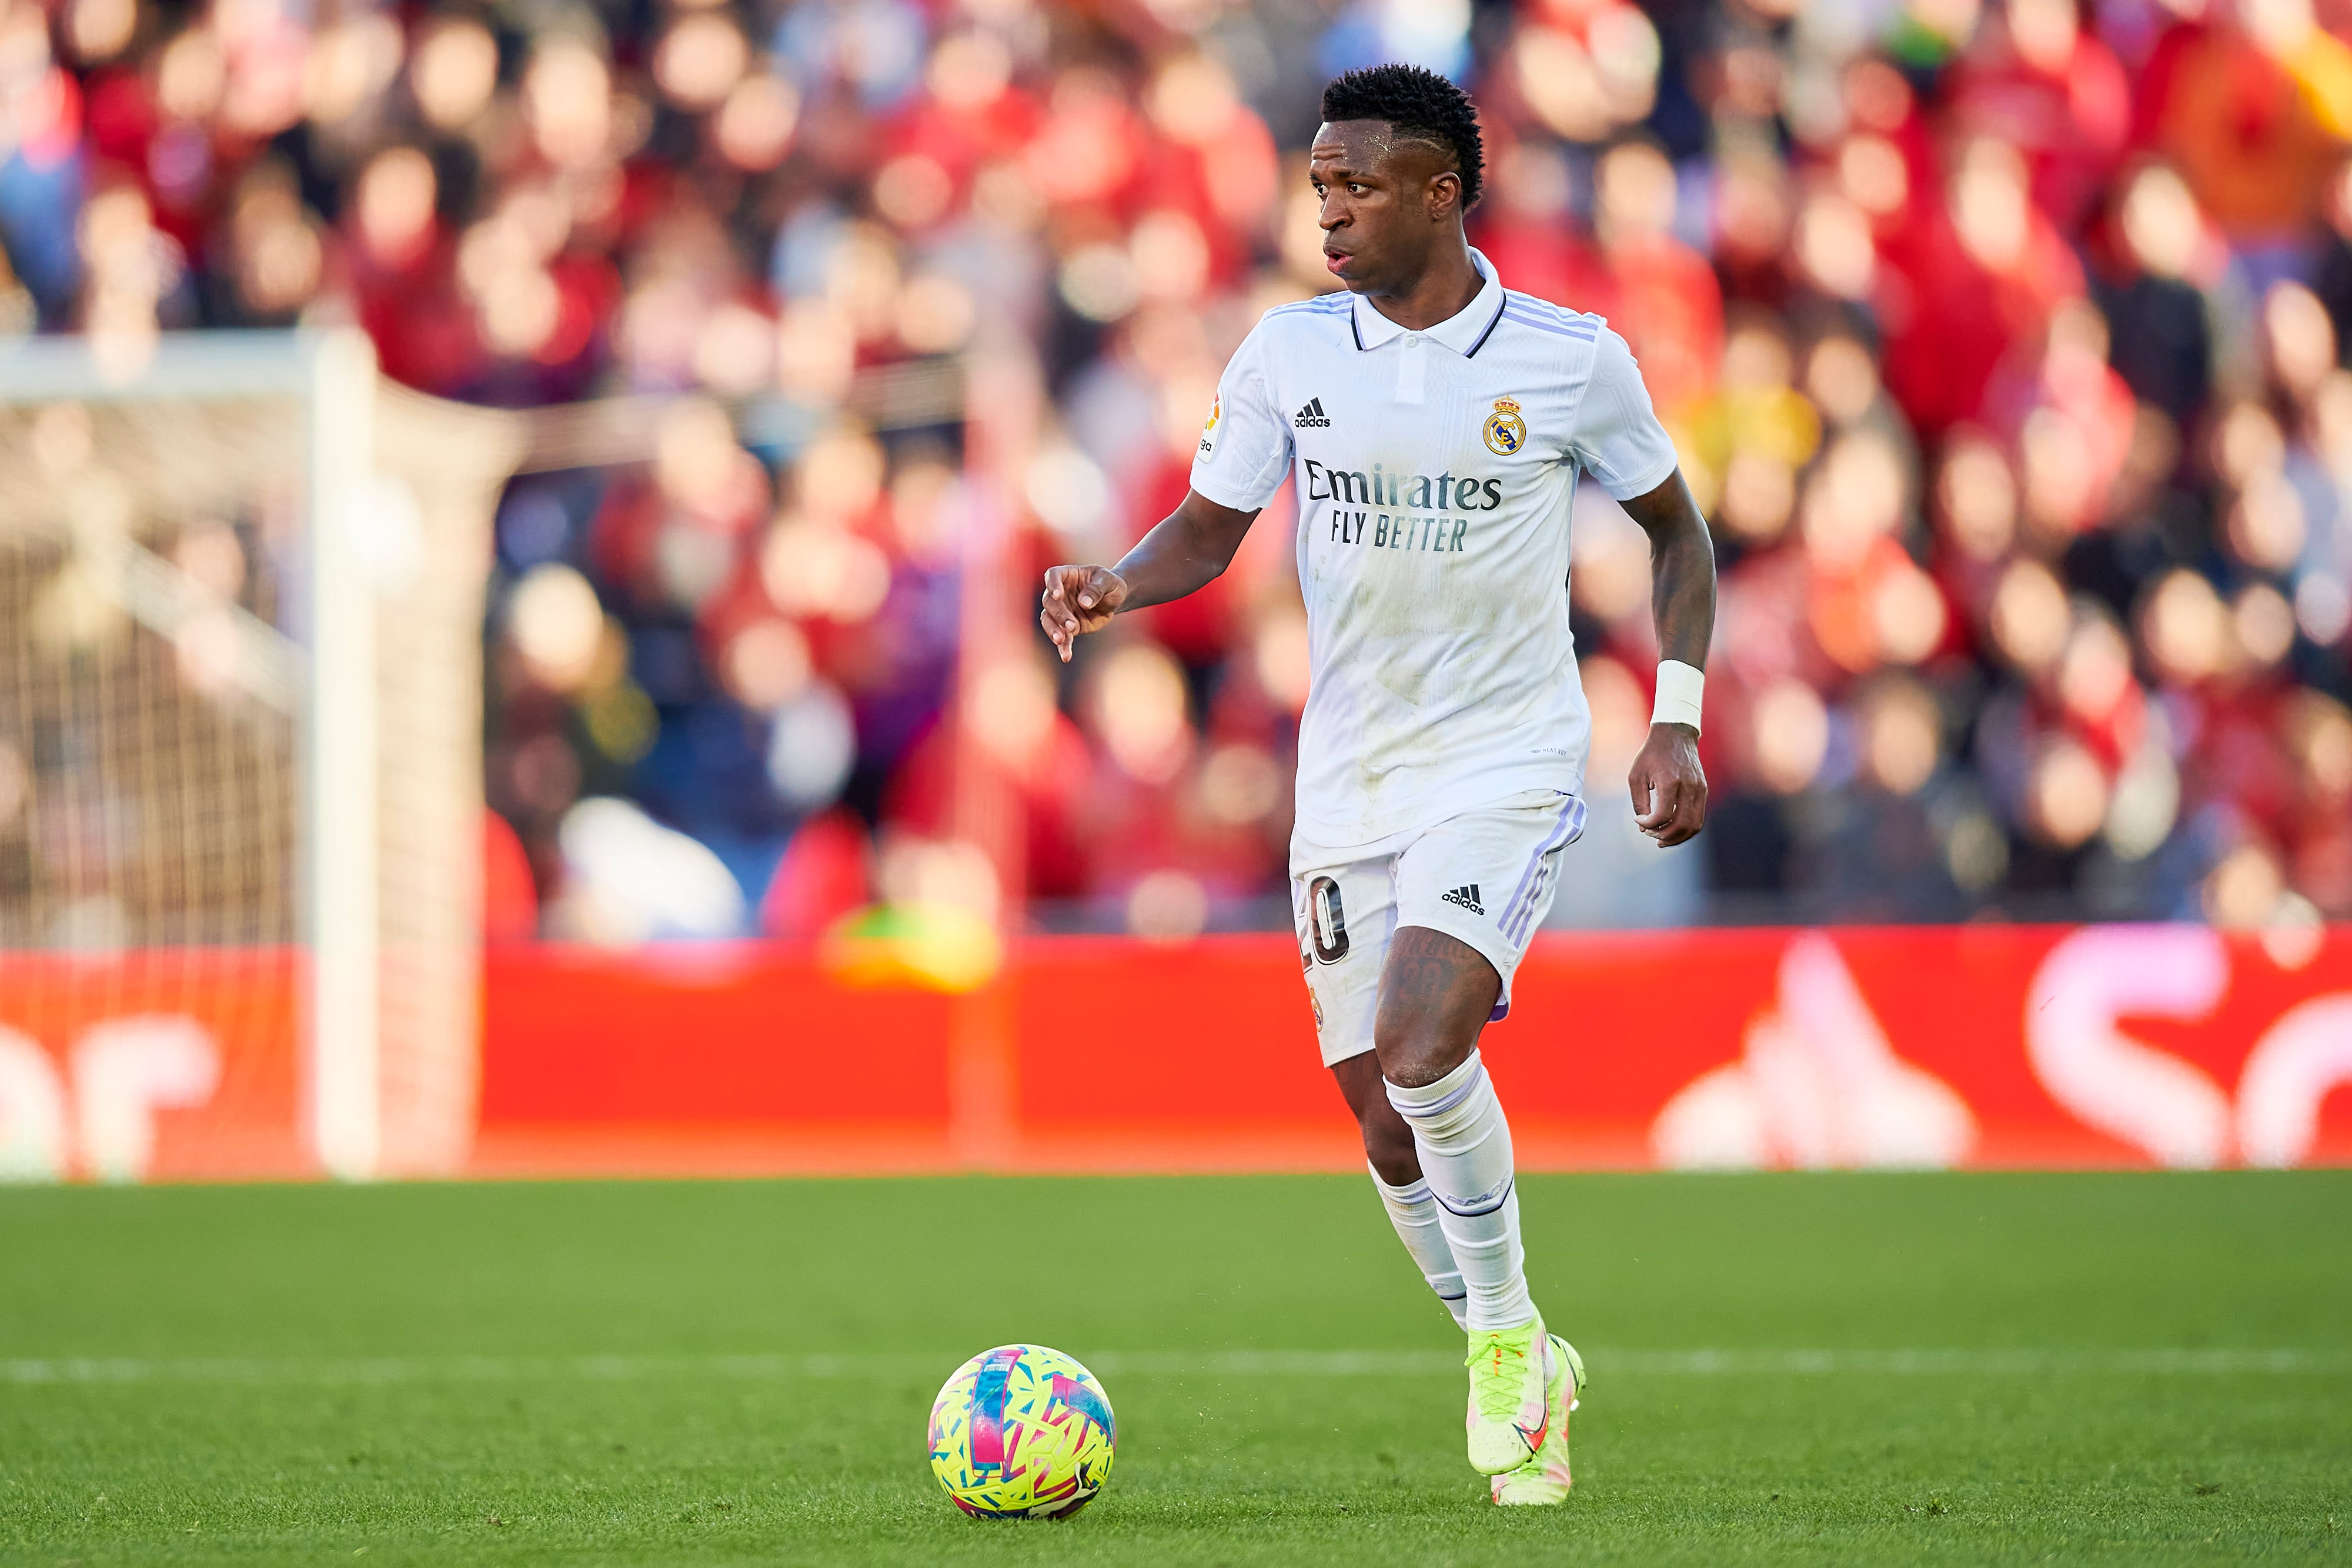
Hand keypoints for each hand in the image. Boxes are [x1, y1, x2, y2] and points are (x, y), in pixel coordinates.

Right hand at [1039, 565, 1126, 661]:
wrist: (1114, 599)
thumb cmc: (1110, 584)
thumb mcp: (1109, 581)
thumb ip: (1097, 589)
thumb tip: (1083, 602)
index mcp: (1067, 575)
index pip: (1052, 575)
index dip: (1052, 585)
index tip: (1057, 595)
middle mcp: (1059, 593)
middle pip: (1049, 602)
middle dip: (1058, 614)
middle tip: (1071, 625)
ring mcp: (1061, 610)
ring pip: (1049, 620)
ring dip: (1053, 630)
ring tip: (1061, 640)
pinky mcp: (1067, 628)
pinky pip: (1062, 637)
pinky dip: (1063, 647)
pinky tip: (1066, 657)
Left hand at [1630, 723, 1706, 846]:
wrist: (1675, 734)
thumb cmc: (1651, 754)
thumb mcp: (1636, 776)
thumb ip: (1639, 803)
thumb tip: (1644, 827)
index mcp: (1670, 781)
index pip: (1662, 816)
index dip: (1649, 824)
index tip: (1638, 820)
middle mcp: (1688, 787)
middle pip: (1681, 825)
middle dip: (1663, 835)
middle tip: (1650, 834)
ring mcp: (1699, 789)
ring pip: (1694, 825)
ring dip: (1677, 837)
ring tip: (1662, 839)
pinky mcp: (1703, 790)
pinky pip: (1698, 817)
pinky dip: (1686, 829)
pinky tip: (1673, 831)